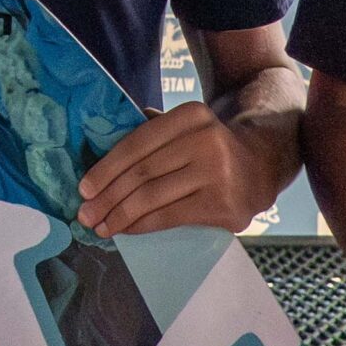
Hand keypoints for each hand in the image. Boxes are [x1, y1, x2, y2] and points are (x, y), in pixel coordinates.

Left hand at [78, 103, 285, 237]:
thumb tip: (96, 149)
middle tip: (84, 214)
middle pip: (142, 173)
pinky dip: (142, 225)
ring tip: (100, 226)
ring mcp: (219, 175)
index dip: (106, 169)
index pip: (137, 143)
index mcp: (191, 115)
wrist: (261, 166)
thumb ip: (150, 132)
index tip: (84, 189)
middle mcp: (207, 141)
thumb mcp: (186, 127)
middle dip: (107, 197)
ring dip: (119, 215)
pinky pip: (169, 217)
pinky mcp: (224, 206)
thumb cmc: (209, 147)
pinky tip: (125, 230)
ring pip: (152, 197)